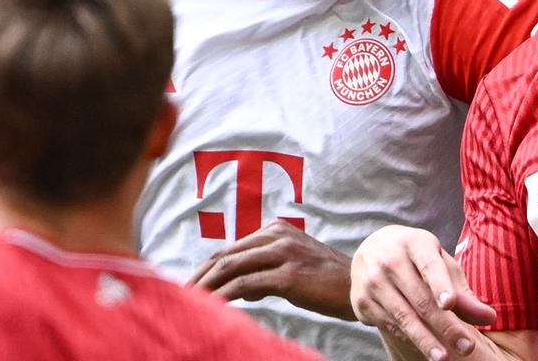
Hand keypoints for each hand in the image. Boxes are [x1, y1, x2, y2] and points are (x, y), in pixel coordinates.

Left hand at [190, 221, 355, 319]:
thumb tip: (239, 288)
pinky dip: (224, 295)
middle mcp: (277, 236)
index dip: (207, 268)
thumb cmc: (326, 282)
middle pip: (225, 255)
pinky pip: (245, 284)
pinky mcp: (288, 275)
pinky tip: (212, 306)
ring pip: (231, 267)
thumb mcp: (293, 268)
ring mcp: (283, 253)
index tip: (190, 286)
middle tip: (179, 296)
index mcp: (277, 230)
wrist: (358, 287)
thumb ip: (266, 271)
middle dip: (200, 276)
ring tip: (188, 302)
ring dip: (205, 286)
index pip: (231, 249)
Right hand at [351, 226, 498, 359]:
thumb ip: (461, 290)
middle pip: (420, 298)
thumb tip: (489, 317)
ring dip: (425, 340)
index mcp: (414, 243)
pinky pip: (389, 325)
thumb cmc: (415, 257)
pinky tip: (425, 348)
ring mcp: (372, 281)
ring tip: (444, 357)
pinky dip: (409, 338)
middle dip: (445, 325)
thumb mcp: (439, 262)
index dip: (440, 284)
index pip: (429, 265)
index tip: (450, 303)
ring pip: (403, 316)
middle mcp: (389, 260)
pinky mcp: (362, 301)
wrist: (369, 251)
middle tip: (466, 346)